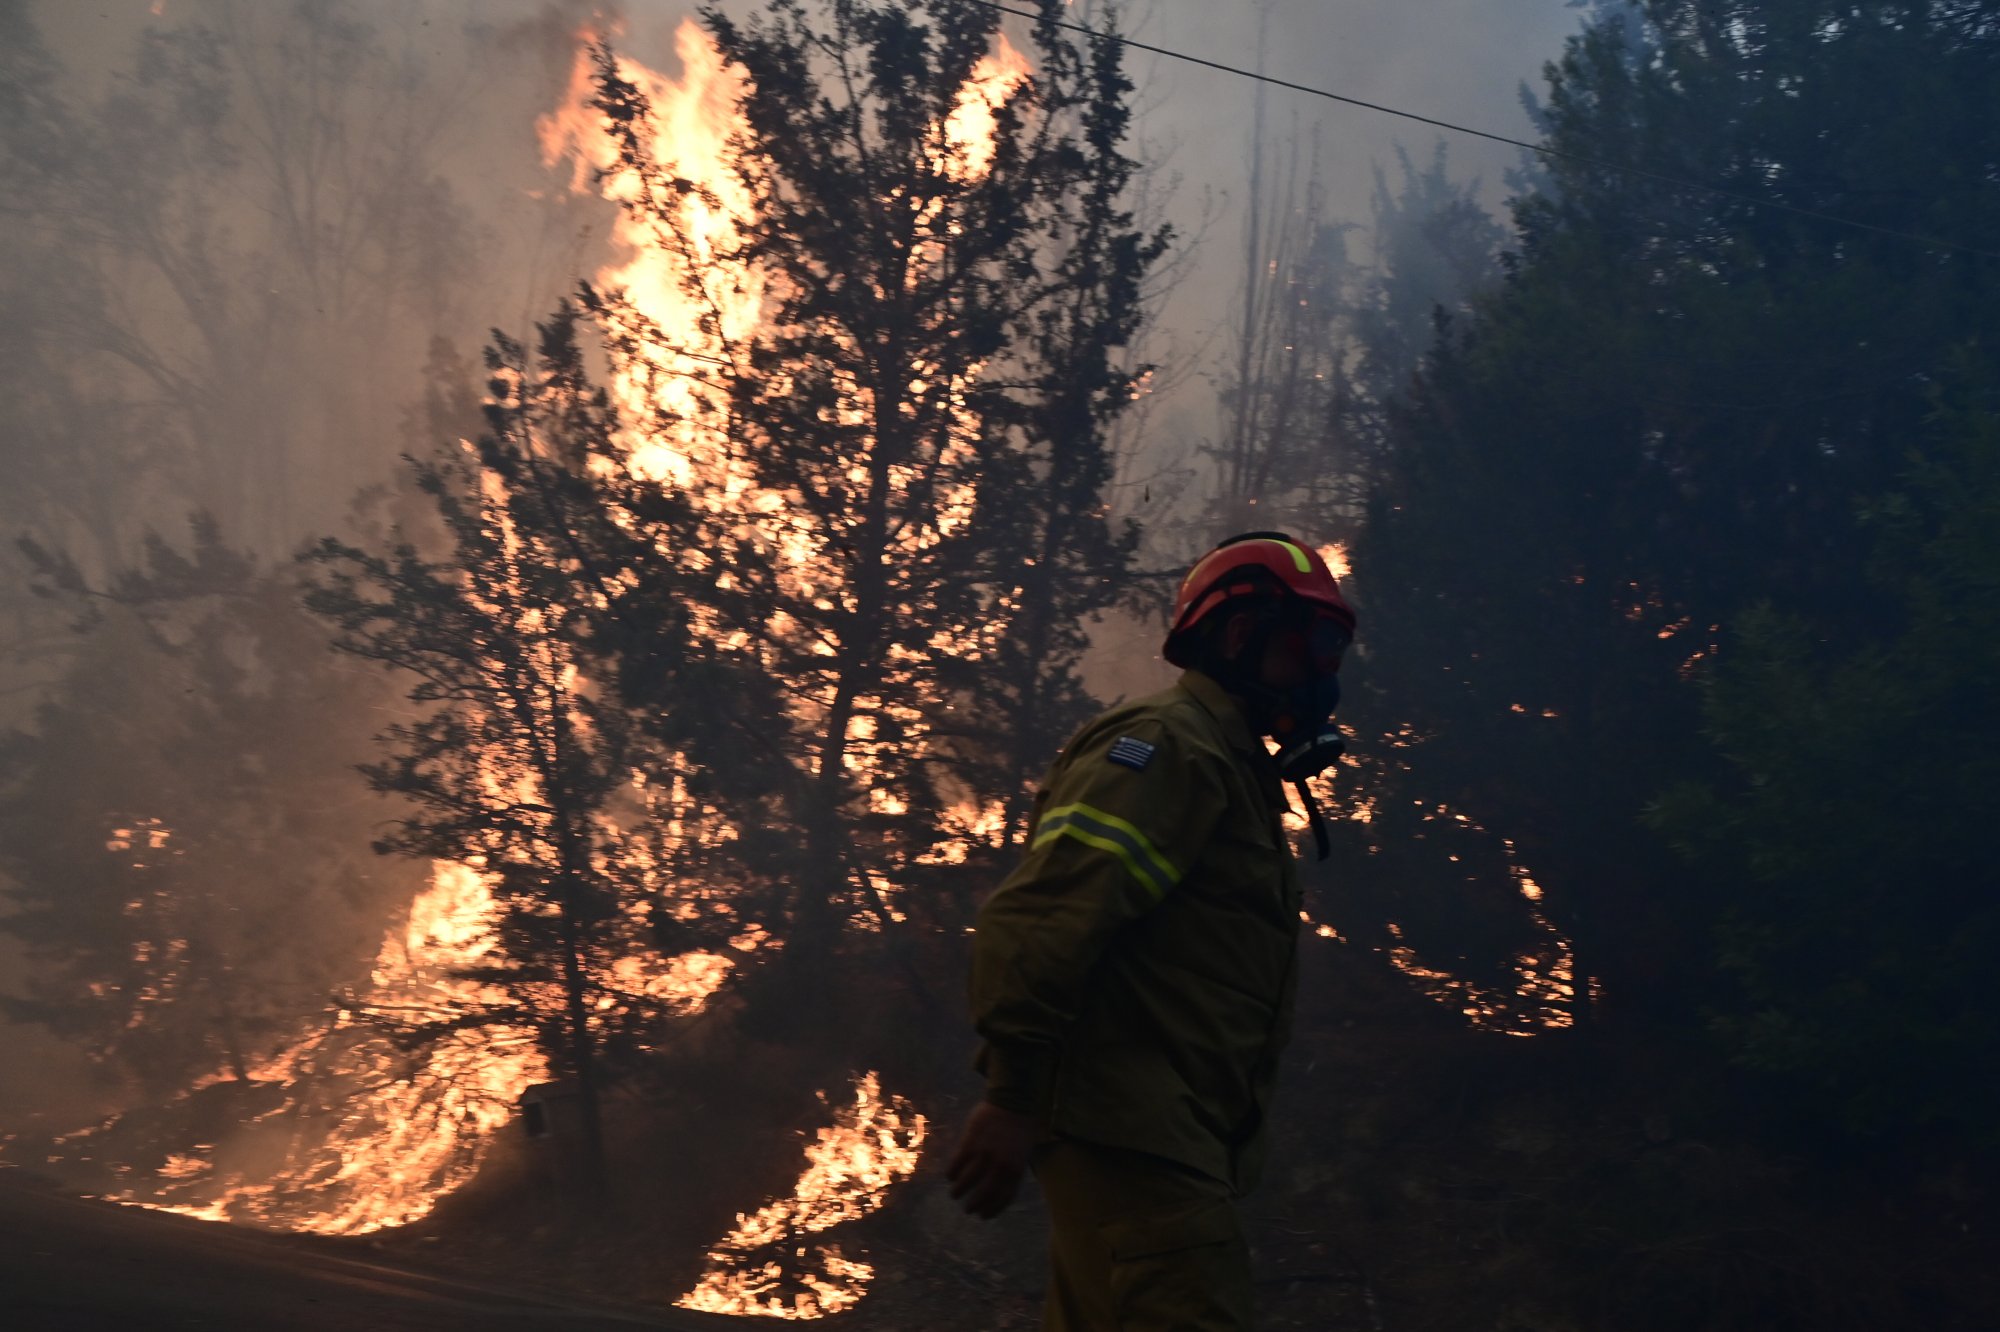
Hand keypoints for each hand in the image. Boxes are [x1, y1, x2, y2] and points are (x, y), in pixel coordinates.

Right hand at [945, 1101, 1036, 1219]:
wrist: (1012, 1101)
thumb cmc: (1021, 1126)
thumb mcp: (1024, 1152)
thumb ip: (1013, 1169)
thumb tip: (1001, 1186)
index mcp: (1016, 1169)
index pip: (1003, 1197)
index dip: (992, 1209)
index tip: (983, 1215)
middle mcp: (1000, 1166)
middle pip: (984, 1193)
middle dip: (974, 1204)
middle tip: (967, 1209)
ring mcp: (984, 1155)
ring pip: (968, 1180)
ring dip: (959, 1190)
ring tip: (955, 1194)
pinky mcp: (970, 1143)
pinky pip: (958, 1163)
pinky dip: (952, 1172)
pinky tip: (949, 1176)